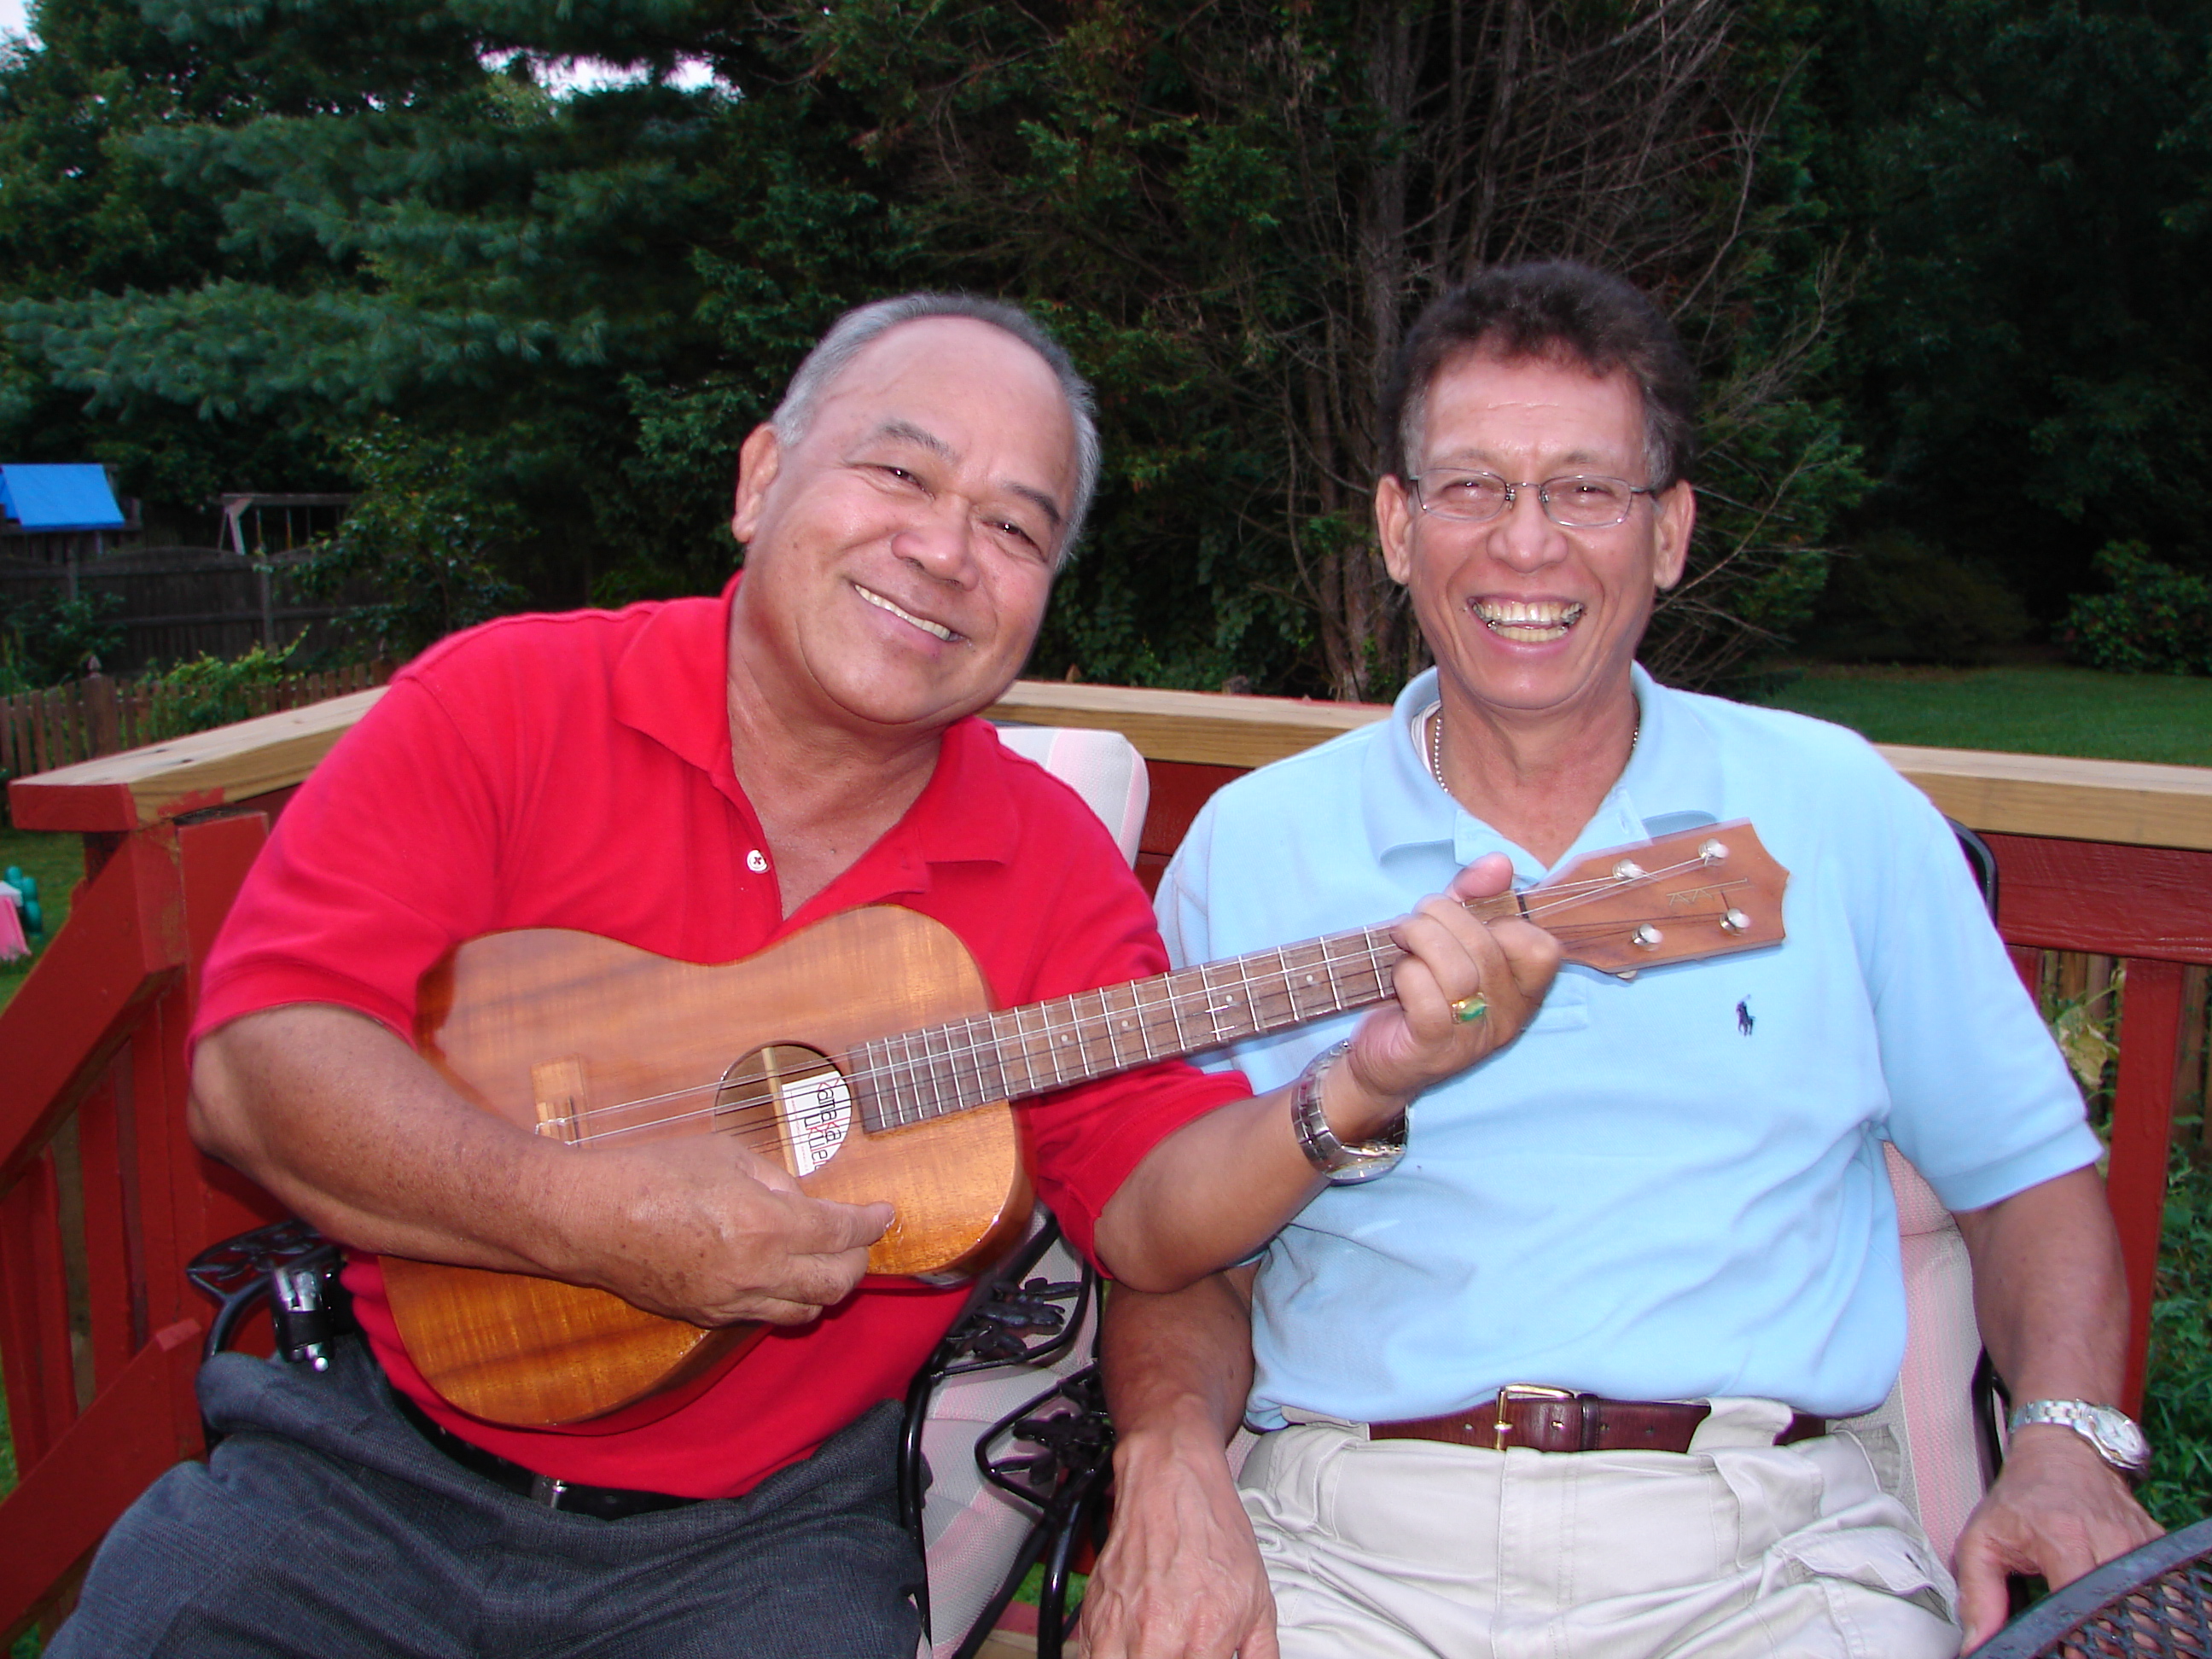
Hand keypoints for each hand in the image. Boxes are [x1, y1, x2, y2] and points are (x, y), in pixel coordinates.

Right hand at [558, 1134, 891, 1326]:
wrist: (590, 1218)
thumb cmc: (652, 1175)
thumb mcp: (727, 1155)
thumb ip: (775, 1180)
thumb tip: (802, 1200)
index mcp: (767, 1225)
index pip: (842, 1233)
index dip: (871, 1222)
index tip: (885, 1213)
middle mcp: (757, 1273)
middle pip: (836, 1282)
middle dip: (858, 1260)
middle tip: (859, 1239)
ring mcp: (731, 1302)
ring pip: (804, 1311)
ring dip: (825, 1287)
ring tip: (825, 1261)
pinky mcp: (706, 1317)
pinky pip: (763, 1317)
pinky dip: (784, 1300)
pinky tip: (779, 1276)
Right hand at [1081, 1429, 1277, 1658]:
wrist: (1171, 1483)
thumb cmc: (1214, 1535)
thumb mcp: (1258, 1601)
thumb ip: (1258, 1657)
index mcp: (1206, 1637)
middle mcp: (1158, 1637)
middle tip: (1175, 1656)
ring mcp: (1120, 1627)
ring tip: (1155, 1654)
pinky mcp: (1094, 1615)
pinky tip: (1130, 1653)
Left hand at [1330, 853, 1560, 1136]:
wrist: (1382, 1062)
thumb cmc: (1422, 993)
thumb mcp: (1451, 938)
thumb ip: (1477, 898)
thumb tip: (1499, 862)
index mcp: (1523, 990)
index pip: (1541, 948)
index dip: (1499, 917)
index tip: (1464, 914)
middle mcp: (1507, 1017)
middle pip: (1488, 947)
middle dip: (1440, 917)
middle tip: (1414, 923)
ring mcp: (1473, 1036)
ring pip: (1458, 971)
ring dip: (1419, 939)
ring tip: (1402, 940)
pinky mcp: (1433, 1048)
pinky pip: (1428, 999)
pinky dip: (1407, 975)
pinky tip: (1398, 976)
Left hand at [1954, 1426, 2162, 1649]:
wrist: (2060, 1450)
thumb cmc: (2021, 1494)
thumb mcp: (1982, 1538)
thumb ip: (1978, 1595)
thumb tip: (1977, 1642)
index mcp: (2063, 1538)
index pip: (2082, 1606)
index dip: (2077, 1639)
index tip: (2068, 1652)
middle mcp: (2109, 1540)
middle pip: (2119, 1611)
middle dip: (2104, 1637)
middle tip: (2080, 1640)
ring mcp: (2138, 1542)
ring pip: (2143, 1602)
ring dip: (2124, 1622)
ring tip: (2098, 1625)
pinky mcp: (2155, 1544)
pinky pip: (2159, 1587)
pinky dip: (2141, 1603)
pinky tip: (2120, 1608)